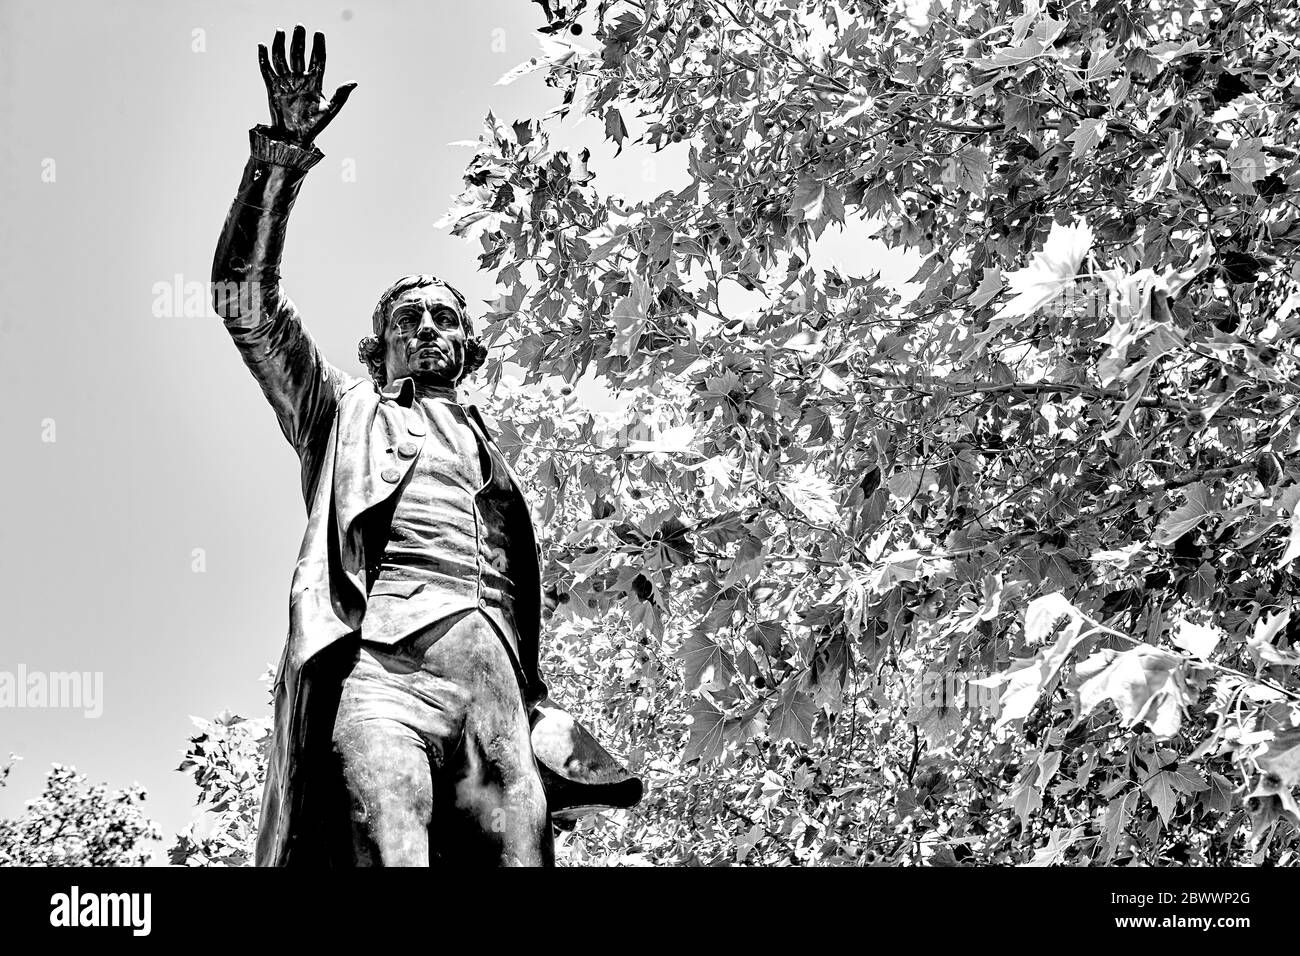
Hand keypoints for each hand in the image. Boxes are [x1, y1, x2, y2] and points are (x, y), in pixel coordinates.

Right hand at [258, 25, 355, 146]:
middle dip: (300, 40)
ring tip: (281, 31)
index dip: (318, 46)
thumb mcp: (330, 110)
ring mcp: (286, 83)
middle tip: (300, 26)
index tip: (319, 33)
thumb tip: (354, 82)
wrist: (295, 138)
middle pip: (300, 55)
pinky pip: (267, 70)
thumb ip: (341, 95)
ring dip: (281, 45)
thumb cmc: (314, 126)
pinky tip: (262, 45)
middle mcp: (300, 80)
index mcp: (315, 83)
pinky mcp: (272, 88)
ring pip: (282, 58)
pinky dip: (263, 58)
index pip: (318, 60)